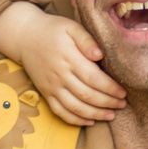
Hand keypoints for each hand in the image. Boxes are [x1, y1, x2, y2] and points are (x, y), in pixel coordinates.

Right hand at [0, 2, 125, 125]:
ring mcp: (51, 86)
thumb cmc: (52, 30)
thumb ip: (87, 39)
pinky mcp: (45, 93)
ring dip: (94, 114)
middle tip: (122, 104)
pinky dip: (75, 120)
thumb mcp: (71, 27)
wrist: (25, 37)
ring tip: (110, 115)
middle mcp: (59, 75)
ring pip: (75, 107)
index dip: (110, 88)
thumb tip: (100, 55)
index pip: (93, 78)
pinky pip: (60, 112)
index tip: (123, 93)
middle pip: (87, 95)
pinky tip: (89, 121)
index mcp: (68, 58)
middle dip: (107, 103)